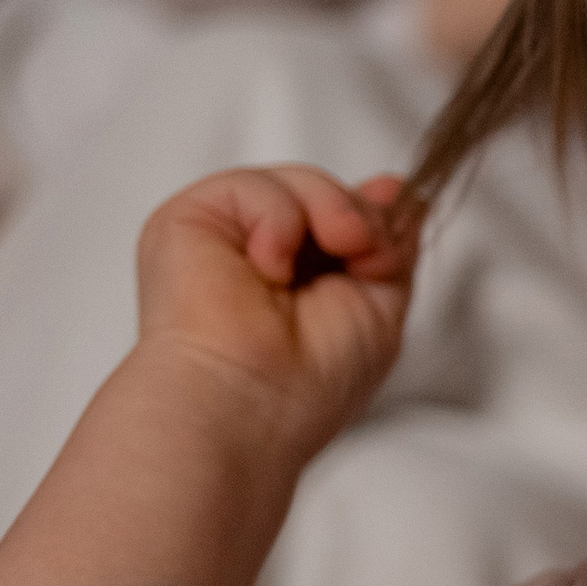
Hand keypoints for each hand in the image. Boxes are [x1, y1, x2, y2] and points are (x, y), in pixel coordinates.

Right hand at [135, 166, 418, 465]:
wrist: (248, 403)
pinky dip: (280, 221)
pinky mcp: (187, 219)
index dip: (373, 213)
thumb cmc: (309, 381)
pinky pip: (255, 186)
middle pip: (324, 192)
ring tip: (335, 254)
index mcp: (298, 279)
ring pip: (296, 182)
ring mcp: (224, 235)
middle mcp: (259, 254)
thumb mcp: (379, 307)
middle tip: (368, 260)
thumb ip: (389, 246)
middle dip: (364, 220)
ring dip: (334, 212)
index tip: (397, 214)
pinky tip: (269, 270)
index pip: (340, 217)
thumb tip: (398, 191)